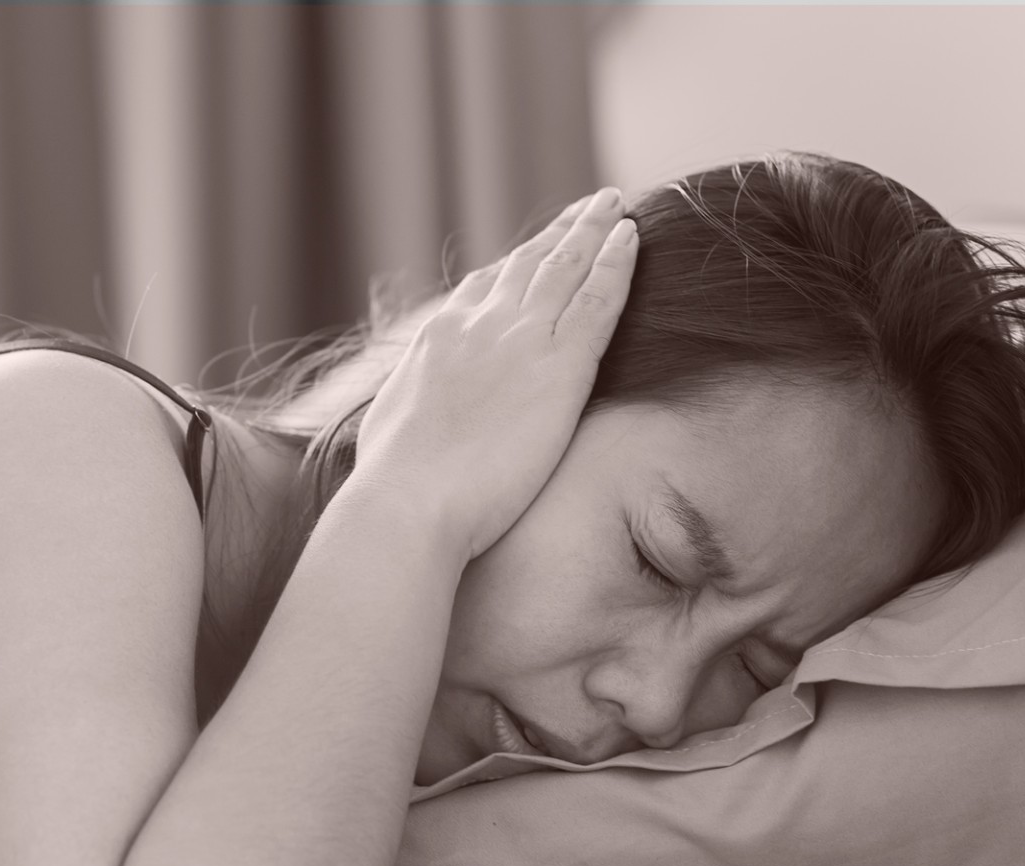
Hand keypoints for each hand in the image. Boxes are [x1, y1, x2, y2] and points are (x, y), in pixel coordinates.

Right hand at [349, 186, 638, 560]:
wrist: (409, 501)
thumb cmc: (395, 482)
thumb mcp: (393, 420)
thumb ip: (415, 396)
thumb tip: (413, 403)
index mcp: (439, 336)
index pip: (483, 286)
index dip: (516, 264)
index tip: (536, 251)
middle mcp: (480, 324)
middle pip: (529, 263)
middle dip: (562, 232)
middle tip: (589, 206)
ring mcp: (522, 339)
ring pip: (567, 267)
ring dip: (593, 230)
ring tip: (615, 204)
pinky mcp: (561, 367)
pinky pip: (597, 301)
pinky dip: (616, 264)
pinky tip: (632, 240)